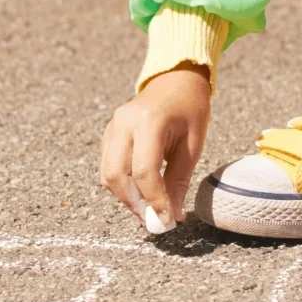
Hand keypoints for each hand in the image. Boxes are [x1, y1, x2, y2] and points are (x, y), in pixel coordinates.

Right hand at [100, 63, 210, 227]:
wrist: (175, 80)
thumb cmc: (190, 109)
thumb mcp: (193, 145)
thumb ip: (179, 180)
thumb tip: (172, 215)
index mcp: (149, 121)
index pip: (145, 171)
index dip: (154, 201)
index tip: (167, 221)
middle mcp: (124, 123)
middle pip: (117, 175)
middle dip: (134, 204)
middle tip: (153, 221)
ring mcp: (112, 127)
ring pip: (108, 174)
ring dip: (126, 198)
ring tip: (148, 210)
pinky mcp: (108, 133)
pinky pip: (108, 166)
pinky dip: (122, 185)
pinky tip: (140, 193)